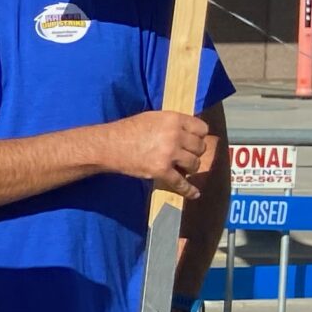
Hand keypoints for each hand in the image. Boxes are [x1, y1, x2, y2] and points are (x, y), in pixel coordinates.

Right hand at [96, 111, 217, 194]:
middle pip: (200, 147)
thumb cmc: (129, 130)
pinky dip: (189, 190)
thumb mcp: (154, 118)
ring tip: (183, 169)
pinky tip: (195, 194)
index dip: (199, 136)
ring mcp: (169, 154)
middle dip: (194, 152)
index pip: (202, 129)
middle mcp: (175, 135)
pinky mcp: (161, 170)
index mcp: (174, 119)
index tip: (194, 141)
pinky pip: (181, 183)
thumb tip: (189, 132)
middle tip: (185, 156)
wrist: (110, 145)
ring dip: (190, 168)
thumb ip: (173, 123)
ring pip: (194, 164)